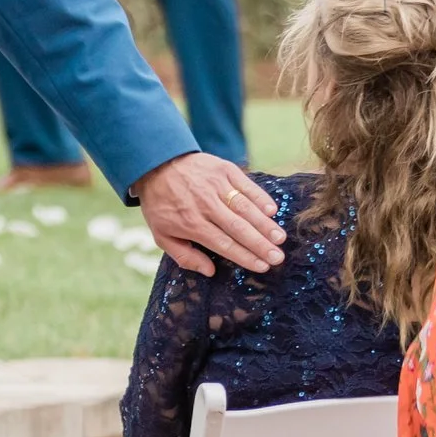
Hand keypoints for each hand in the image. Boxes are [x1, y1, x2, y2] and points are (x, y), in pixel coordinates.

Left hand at [132, 153, 286, 276]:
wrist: (156, 165)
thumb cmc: (161, 205)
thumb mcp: (161, 234)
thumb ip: (184, 255)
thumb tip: (209, 271)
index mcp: (190, 223)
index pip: (223, 244)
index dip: (244, 256)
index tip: (262, 266)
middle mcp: (205, 205)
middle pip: (238, 228)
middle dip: (260, 244)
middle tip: (278, 257)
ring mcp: (216, 186)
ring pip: (244, 208)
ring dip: (264, 224)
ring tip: (279, 238)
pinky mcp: (224, 170)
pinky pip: (246, 186)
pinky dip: (260, 197)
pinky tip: (272, 211)